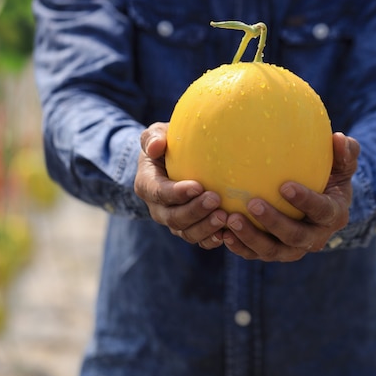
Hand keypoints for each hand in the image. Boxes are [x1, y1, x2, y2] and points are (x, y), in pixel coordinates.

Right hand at [134, 122, 227, 248]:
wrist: (175, 163)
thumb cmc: (168, 144)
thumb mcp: (157, 134)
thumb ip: (153, 137)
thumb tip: (156, 146)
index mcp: (147, 185)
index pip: (158, 193)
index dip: (177, 193)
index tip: (198, 186)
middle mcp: (159, 209)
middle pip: (174, 218)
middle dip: (195, 211)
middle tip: (216, 199)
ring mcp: (175, 222)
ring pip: (187, 233)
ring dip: (206, 227)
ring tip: (225, 217)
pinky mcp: (191, 229)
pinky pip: (200, 240)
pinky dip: (213, 239)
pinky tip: (228, 233)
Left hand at [222, 132, 359, 261]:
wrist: (319, 205)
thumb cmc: (330, 176)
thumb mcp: (342, 164)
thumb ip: (345, 151)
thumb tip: (338, 137)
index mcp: (334, 215)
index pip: (321, 210)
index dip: (305, 201)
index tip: (285, 185)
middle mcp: (315, 237)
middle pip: (295, 236)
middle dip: (273, 222)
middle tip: (252, 202)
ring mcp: (293, 249)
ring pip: (273, 250)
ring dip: (251, 237)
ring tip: (231, 219)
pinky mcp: (274, 253)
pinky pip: (255, 253)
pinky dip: (239, 246)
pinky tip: (222, 233)